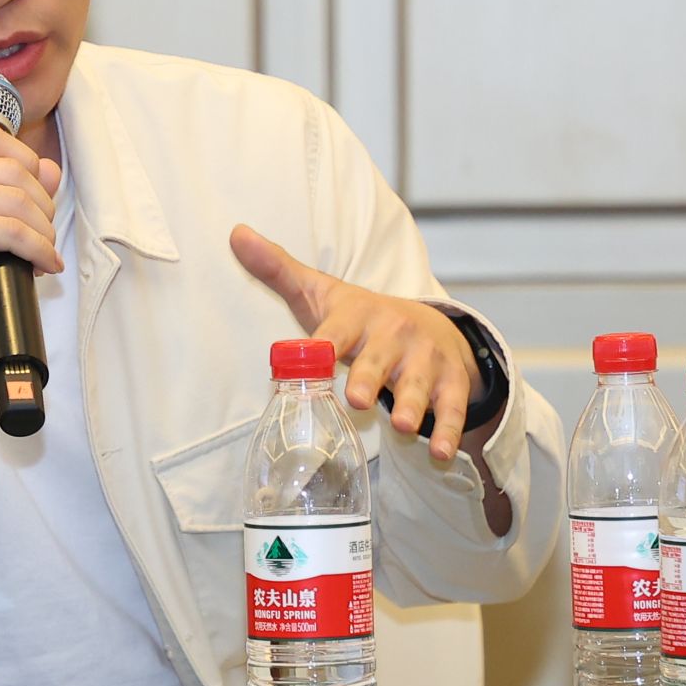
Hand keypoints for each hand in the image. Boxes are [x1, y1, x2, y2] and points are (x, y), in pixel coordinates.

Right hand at [0, 126, 63, 356]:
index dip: (28, 168)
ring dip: (43, 230)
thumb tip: (51, 168)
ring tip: (43, 252)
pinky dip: (37, 249)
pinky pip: (12, 231)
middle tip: (43, 237)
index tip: (37, 202)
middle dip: (42, 205)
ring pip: (17, 200)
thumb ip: (6, 187)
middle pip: (11, 169)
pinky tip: (43, 265)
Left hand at [230, 224, 477, 459]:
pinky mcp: (450, 382)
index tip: (318, 355)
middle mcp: (393, 334)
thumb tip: (236, 233)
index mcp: (357, 315)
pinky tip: (438, 452)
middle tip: (356, 399)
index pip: (338, 330)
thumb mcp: (320, 293)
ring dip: (411, 406)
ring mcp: (425, 358)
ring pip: (417, 384)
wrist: (431, 325)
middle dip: (368, 378)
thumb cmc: (362, 318)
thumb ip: (277, 270)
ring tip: (402, 426)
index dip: (326, 344)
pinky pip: (450, 408)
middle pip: (378, 359)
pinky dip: (446, 430)